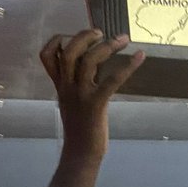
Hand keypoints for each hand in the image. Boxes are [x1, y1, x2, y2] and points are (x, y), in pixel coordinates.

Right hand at [40, 30, 144, 159]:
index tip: (72, 36)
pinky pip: (112, 80)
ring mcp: (80, 95)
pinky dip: (128, 66)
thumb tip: (92, 66)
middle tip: (100, 32)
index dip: (57, 41)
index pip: (47, 56)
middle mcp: (67, 87)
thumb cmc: (80, 129)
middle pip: (68, 52)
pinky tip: (140, 56)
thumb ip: (76, 84)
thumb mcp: (72, 102)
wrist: (81, 154)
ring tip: (121, 39)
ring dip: (106, 45)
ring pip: (88, 61)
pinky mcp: (96, 104)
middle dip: (84, 36)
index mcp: (60, 86)